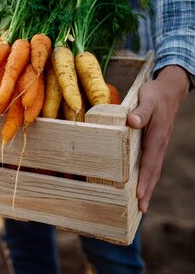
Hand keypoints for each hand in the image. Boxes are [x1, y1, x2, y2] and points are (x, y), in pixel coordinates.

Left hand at [127, 65, 189, 212]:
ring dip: (148, 186)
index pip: (149, 162)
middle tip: (141, 209)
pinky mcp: (156, 144)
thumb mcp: (146, 100)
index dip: (144, 179)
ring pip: (153, 169)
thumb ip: (139, 112)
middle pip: (153, 171)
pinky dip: (148, 176)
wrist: (168, 90)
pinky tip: (142, 184)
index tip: (140, 194)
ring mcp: (159, 145)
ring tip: (142, 205)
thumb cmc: (154, 95)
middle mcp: (159, 144)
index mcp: (156, 137)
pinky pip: (152, 163)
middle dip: (147, 190)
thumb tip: (131, 122)